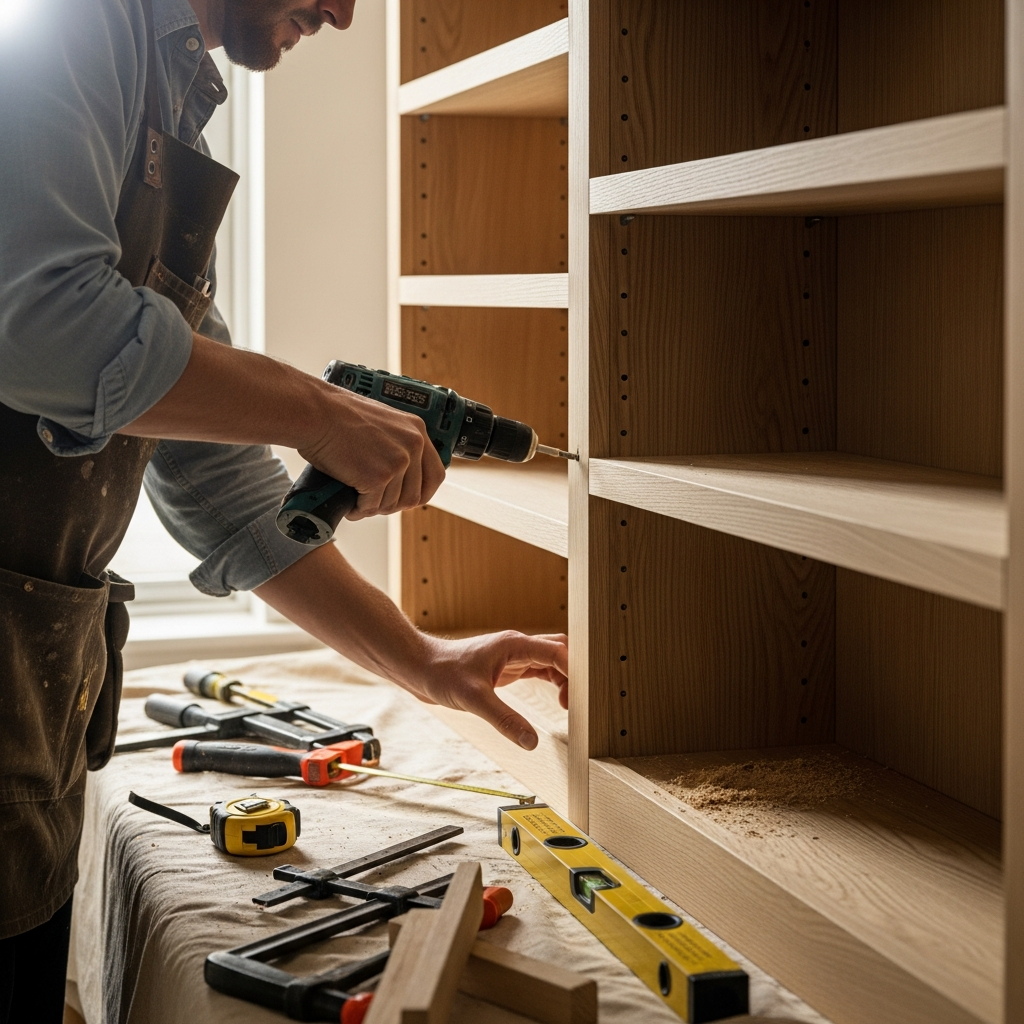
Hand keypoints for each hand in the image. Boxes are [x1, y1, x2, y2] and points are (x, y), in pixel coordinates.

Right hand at [299, 384, 445, 519]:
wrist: (316, 413)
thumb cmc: (337, 416)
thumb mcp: (382, 423)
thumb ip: (397, 444)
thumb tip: (399, 477)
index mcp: (417, 431)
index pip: (435, 474)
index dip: (422, 492)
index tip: (407, 499)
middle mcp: (413, 446)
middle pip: (414, 496)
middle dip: (393, 504)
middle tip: (373, 501)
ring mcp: (397, 462)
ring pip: (391, 504)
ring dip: (372, 506)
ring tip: (356, 499)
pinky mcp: (378, 477)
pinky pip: (371, 506)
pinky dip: (358, 510)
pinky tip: (349, 503)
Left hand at [403, 631, 568, 749]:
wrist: (419, 667)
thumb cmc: (442, 674)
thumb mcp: (474, 700)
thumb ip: (504, 720)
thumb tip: (532, 742)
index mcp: (515, 645)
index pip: (558, 652)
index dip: (575, 672)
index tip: (582, 697)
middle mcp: (518, 647)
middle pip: (561, 651)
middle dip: (575, 673)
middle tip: (578, 703)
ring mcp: (513, 656)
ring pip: (552, 661)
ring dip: (565, 679)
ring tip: (569, 706)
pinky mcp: (507, 667)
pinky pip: (539, 670)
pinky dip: (553, 682)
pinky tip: (556, 700)